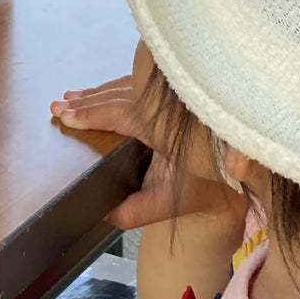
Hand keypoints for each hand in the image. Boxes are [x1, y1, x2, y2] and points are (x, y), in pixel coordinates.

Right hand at [53, 69, 240, 228]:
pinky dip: (117, 86)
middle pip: (116, 95)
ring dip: (98, 92)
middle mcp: (164, 103)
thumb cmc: (208, 183)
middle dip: (85, 102)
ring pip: (128, 84)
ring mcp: (171, 94)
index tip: (65, 115)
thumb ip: (141, 210)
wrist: (241, 168)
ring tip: (72, 97)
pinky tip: (105, 90)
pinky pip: (140, 82)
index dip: (89, 114)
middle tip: (58, 106)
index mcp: (160, 125)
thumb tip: (107, 216)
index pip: (117, 113)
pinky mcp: (177, 91)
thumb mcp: (173, 200)